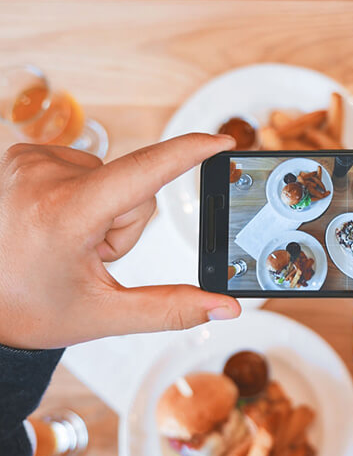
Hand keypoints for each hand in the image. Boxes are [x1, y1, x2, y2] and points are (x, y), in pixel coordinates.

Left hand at [0, 134, 240, 349]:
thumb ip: (172, 308)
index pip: (144, 171)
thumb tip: (225, 307)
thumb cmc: (31, 309)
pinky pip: (86, 168)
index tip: (222, 140)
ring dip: (105, 210)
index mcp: (64, 214)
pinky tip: (58, 223)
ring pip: (112, 177)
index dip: (190, 153)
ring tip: (69, 241)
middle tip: (90, 255)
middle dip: (127, 223)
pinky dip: (84, 196)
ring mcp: (29, 161)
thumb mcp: (105, 314)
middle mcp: (42, 176)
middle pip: (134, 186)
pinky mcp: (24, 156)